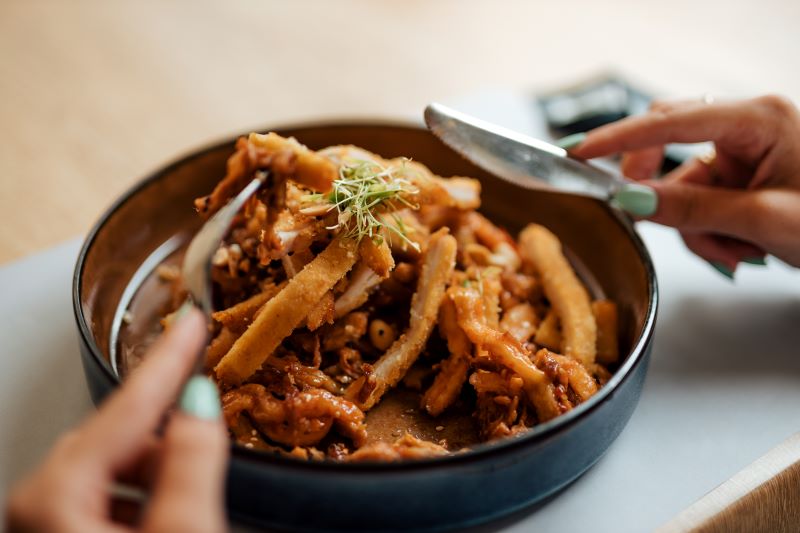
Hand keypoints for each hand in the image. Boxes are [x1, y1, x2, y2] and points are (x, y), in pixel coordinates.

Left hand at [5, 307, 228, 532]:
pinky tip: (169, 516)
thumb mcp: (181, 531)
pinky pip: (113, 493)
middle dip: (169, 438)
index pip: (128, 406)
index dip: (169, 358)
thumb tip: (199, 403)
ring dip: (162, 474)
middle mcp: (39, 504)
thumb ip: (192, 462)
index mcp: (55, 494)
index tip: (192, 320)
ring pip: (119, 466)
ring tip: (192, 505)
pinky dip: (149, 496)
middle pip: (121, 437)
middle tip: (210, 442)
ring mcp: (48, 523)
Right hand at [568, 95, 799, 271]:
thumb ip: (692, 209)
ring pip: (683, 182)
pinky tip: (741, 249)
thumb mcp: (762, 221)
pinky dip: (708, 230)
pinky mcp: (746, 174)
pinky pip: (700, 198)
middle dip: (659, 189)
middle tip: (644, 215)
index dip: (618, 139)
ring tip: (735, 253)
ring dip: (694, 225)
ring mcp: (748, 151)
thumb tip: (632, 201)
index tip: (578, 154)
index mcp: (760, 118)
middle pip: (669, 143)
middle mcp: (750, 126)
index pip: (670, 121)